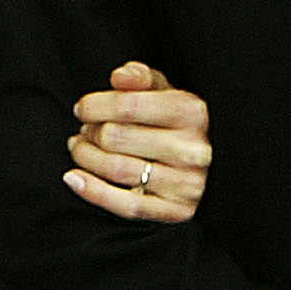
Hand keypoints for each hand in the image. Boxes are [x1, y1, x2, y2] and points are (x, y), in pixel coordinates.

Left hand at [64, 61, 208, 223]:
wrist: (216, 164)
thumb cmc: (179, 123)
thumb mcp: (166, 92)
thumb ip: (141, 78)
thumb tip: (119, 77)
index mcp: (191, 112)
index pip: (128, 106)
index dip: (94, 106)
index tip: (82, 109)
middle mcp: (192, 149)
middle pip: (116, 137)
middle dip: (90, 132)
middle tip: (84, 130)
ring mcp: (187, 183)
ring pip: (117, 170)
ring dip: (86, 157)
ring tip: (79, 148)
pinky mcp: (178, 212)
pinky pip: (127, 205)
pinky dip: (93, 192)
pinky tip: (74, 178)